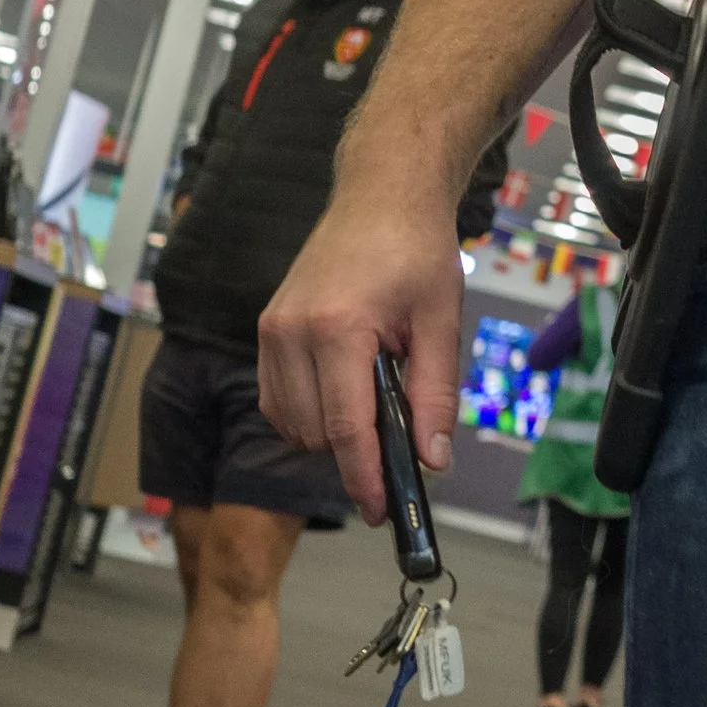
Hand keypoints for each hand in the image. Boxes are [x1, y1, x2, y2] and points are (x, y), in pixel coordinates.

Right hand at [259, 180, 464, 518]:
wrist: (380, 196)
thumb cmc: (415, 249)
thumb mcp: (441, 323)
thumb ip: (435, 396)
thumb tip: (431, 460)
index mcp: (337, 327)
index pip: (345, 428)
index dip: (365, 478)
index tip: (381, 510)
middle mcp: (291, 331)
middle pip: (316, 433)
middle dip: (354, 454)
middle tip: (398, 445)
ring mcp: (271, 330)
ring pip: (290, 423)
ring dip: (329, 435)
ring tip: (374, 406)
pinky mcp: (265, 329)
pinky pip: (276, 399)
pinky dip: (307, 414)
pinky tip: (344, 395)